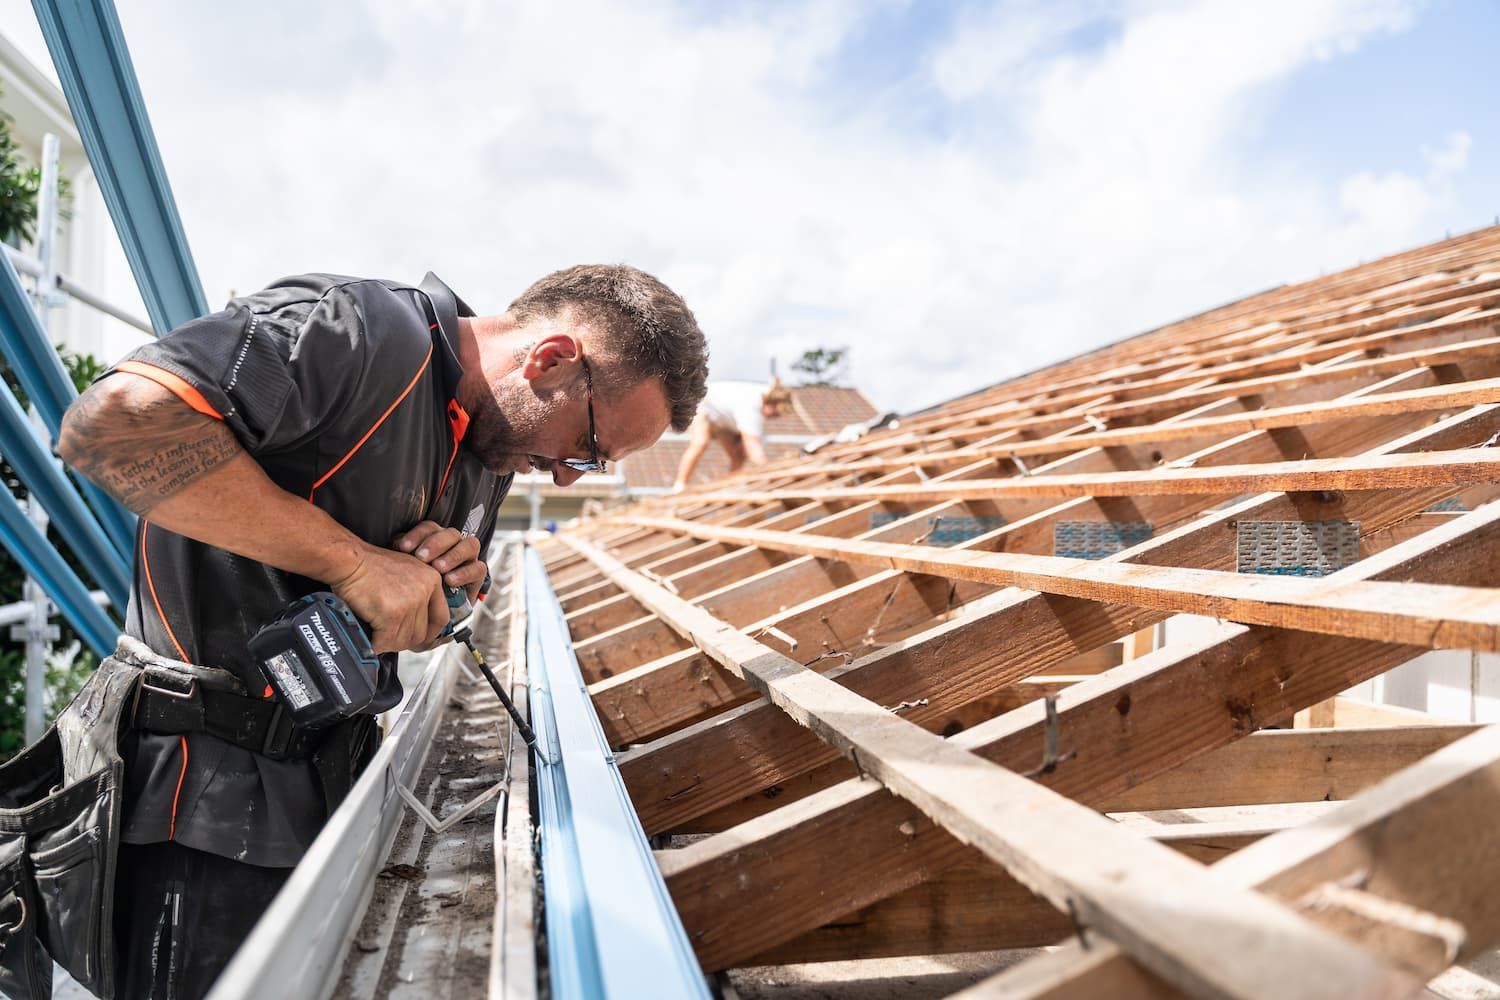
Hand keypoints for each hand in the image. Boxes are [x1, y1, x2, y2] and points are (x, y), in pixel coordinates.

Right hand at [326, 543, 447, 653]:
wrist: (348, 560)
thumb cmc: (368, 566)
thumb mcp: (404, 571)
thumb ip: (416, 594)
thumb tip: (416, 623)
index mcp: (431, 579)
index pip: (441, 617)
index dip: (430, 633)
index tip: (422, 640)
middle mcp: (425, 590)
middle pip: (421, 633)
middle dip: (403, 640)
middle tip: (388, 636)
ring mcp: (410, 603)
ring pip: (404, 640)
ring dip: (387, 642)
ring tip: (375, 633)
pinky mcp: (393, 614)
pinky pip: (387, 641)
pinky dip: (376, 643)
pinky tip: (369, 636)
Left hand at [392, 521, 486, 599]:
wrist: (432, 612)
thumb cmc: (417, 587)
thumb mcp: (408, 571)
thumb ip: (404, 556)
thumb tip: (396, 545)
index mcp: (435, 539)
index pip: (430, 528)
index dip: (418, 535)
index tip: (403, 547)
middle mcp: (454, 545)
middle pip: (451, 534)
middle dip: (436, 544)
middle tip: (422, 557)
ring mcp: (468, 558)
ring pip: (470, 546)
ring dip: (453, 555)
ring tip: (438, 568)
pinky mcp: (477, 575)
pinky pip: (478, 568)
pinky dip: (464, 573)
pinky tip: (450, 581)